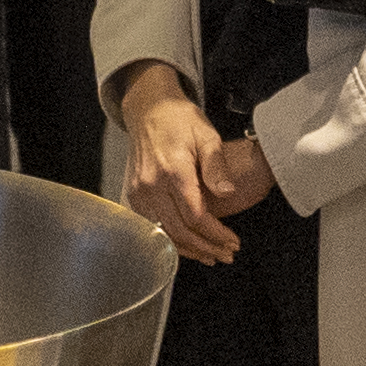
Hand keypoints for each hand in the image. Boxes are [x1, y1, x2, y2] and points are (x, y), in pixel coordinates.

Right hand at [113, 71, 270, 263]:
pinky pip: (152, 226)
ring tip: (210, 256)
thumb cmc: (180, 120)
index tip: (232, 241)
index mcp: (173, 170)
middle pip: (179, 231)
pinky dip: (171, 239)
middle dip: (206, 248)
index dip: (216, 234)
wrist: (149, 109)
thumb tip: (228, 193)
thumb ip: (217, 166)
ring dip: (188, 249)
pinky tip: (188, 244)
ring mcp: (139, 191)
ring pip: (164, 233)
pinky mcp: (133, 195)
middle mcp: (152, 184)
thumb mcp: (207, 135)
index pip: (196, 216)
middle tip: (226, 254)